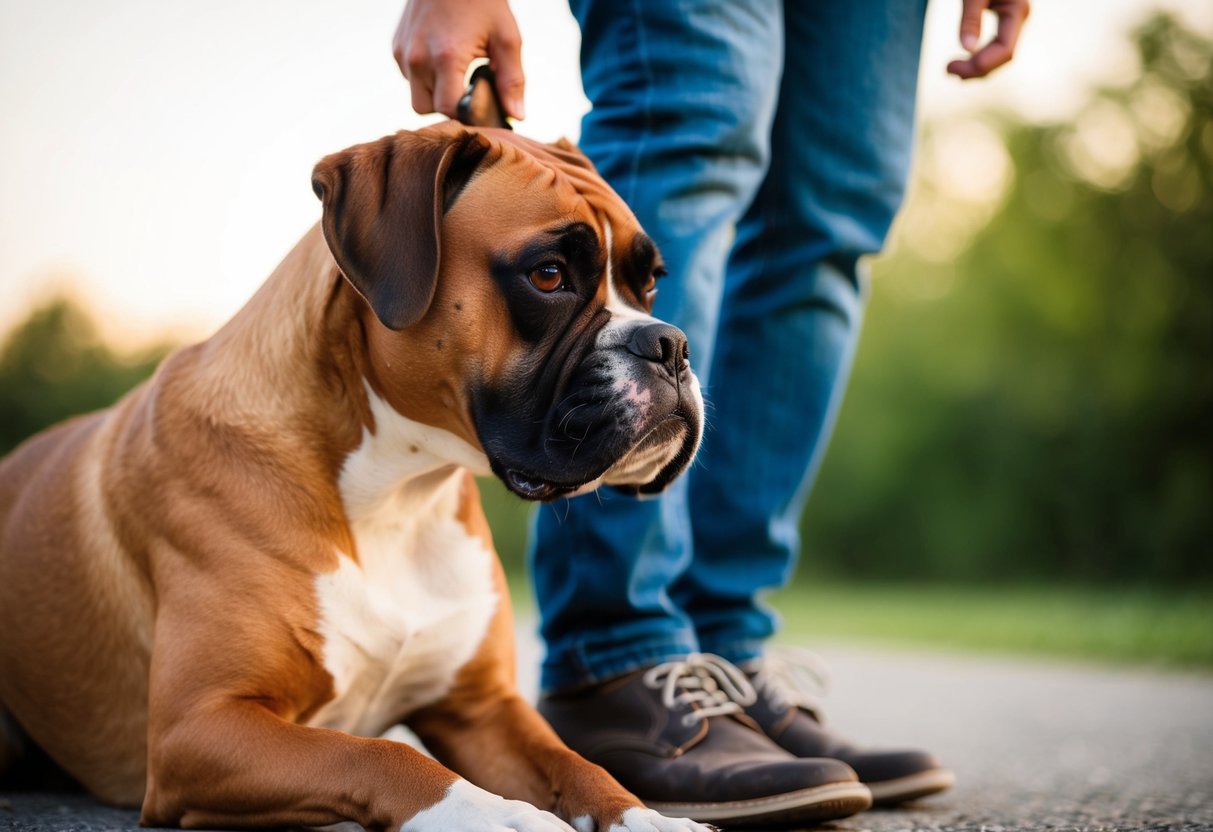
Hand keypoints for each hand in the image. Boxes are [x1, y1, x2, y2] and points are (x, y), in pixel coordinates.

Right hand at [392, 0, 524, 119]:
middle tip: (468, 92)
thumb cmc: (482, 1)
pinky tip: (441, 60)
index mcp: (445, 57)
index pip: (449, 110)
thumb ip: (512, 80)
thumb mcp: (506, 38)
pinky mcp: (396, 45)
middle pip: (426, 110)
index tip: (481, 108)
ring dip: (434, 94)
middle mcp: (418, 57)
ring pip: (415, 97)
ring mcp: (403, 51)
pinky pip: (409, 78)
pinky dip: (424, 78)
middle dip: (448, 108)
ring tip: (455, 74)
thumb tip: (516, 116)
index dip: (467, 114)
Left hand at [946, 0, 1029, 79]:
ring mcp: (1014, 21)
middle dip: (977, 69)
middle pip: (1003, 57)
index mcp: (1017, 11)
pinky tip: (963, 61)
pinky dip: (980, 57)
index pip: (1004, 50)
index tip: (948, 67)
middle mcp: (1019, 19)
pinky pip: (997, 47)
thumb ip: (971, 17)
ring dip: (978, 67)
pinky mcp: (1006, 21)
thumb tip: (967, 48)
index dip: (979, 65)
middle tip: (947, 71)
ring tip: (951, 70)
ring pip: (1001, 55)